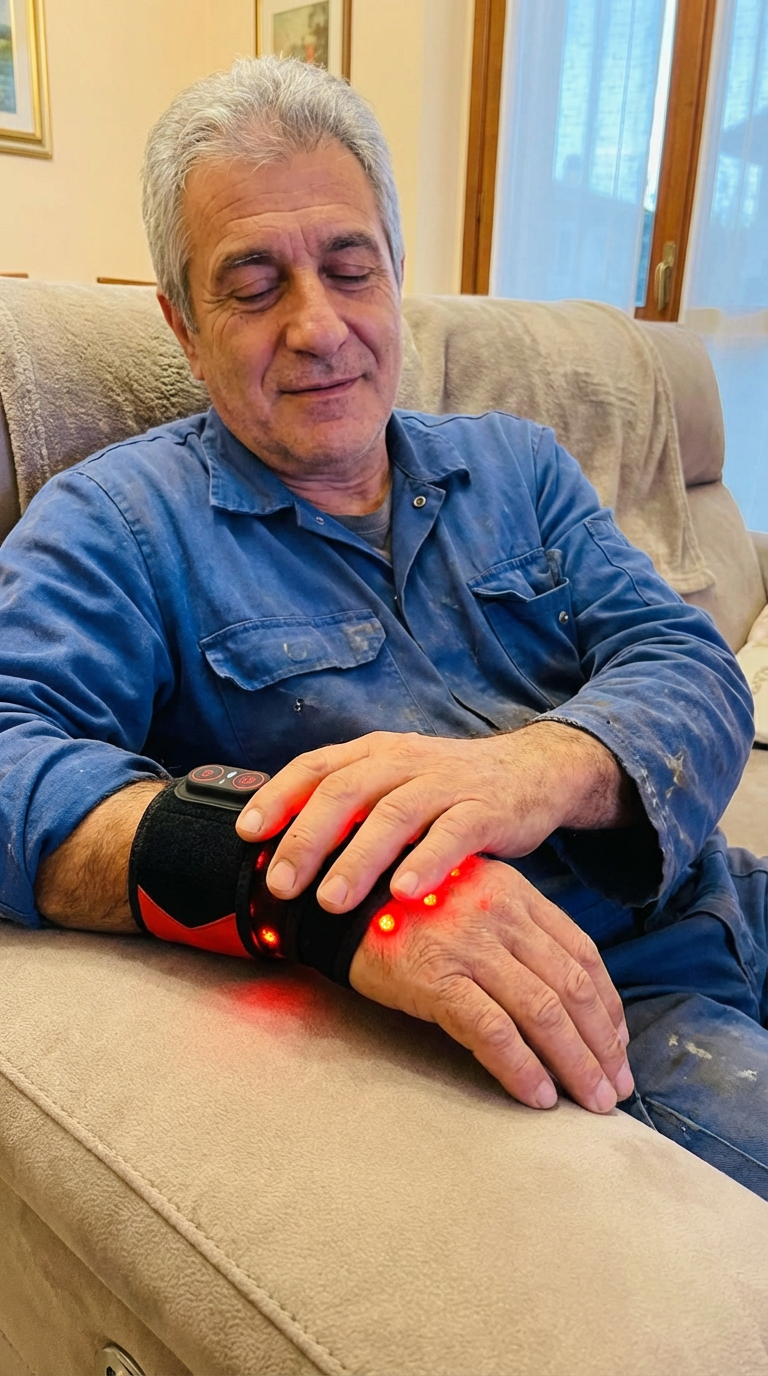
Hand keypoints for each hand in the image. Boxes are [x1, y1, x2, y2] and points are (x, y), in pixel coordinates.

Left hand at [236, 725, 633, 911]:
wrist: (533, 772)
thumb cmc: (450, 789)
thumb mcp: (395, 786)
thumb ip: (350, 810)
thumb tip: (282, 854)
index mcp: (375, 753)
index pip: (316, 767)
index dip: (279, 797)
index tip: (246, 834)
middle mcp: (405, 761)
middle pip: (346, 792)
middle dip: (308, 839)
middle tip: (282, 885)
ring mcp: (446, 783)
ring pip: (394, 814)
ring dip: (358, 859)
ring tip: (332, 901)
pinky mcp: (486, 808)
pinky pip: (453, 834)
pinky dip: (426, 861)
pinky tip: (404, 892)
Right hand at [348, 855, 632, 1112]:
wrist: (335, 901)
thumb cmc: (404, 907)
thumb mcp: (469, 897)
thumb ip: (513, 929)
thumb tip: (558, 989)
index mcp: (515, 894)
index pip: (582, 954)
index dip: (609, 1005)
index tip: (619, 1044)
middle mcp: (500, 915)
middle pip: (571, 988)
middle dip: (603, 1045)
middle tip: (616, 1088)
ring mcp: (469, 946)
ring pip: (543, 1012)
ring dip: (575, 1064)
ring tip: (591, 1102)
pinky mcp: (435, 978)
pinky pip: (493, 1032)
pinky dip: (522, 1068)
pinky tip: (538, 1097)